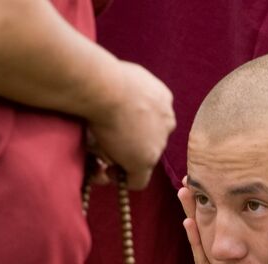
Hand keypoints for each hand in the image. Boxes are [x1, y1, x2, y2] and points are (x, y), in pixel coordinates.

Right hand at [85, 61, 173, 189]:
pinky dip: (122, 179)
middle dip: (130, 144)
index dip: (134, 127)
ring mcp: (159, 142)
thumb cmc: (101, 78)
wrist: (104, 86)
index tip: (118, 130)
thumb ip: (122, 96)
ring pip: (142, 157)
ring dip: (124, 158)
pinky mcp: (147, 160)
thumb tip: (108, 111)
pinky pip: (138, 180)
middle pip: (149, 139)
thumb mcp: (118, 81)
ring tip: (101, 153)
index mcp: (161, 97)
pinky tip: (107, 171)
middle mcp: (166, 120)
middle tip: (107, 144)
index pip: (152, 118)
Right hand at [176, 185, 260, 263]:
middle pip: (207, 234)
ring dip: (191, 218)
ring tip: (184, 196)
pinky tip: (189, 225)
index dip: (216, 209)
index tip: (210, 184)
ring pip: (200, 245)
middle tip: (186, 182)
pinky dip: (195, 245)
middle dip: (197, 208)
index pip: (224, 233)